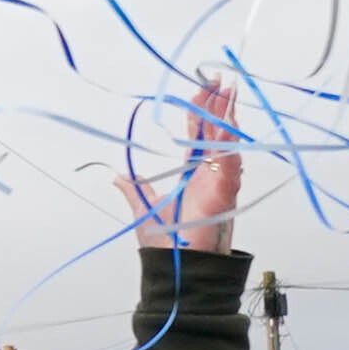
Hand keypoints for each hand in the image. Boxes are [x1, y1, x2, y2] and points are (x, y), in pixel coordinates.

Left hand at [131, 71, 241, 258]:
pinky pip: (230, 171)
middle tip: (222, 79)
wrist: (178, 270)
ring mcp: (219, 185)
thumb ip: (135, 189)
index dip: (201, 109)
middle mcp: (209, 175)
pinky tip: (230, 134)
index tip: (203, 87)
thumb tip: (118, 177)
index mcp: (192, 173)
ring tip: (230, 96)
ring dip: (229, 121)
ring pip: (228, 145)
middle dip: (220, 105)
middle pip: (216, 132)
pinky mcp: (224, 199)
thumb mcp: (146, 208)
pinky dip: (231, 153)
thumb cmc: (169, 244)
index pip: (199, 133)